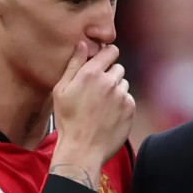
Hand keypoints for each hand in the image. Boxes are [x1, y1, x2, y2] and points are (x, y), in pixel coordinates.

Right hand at [51, 42, 134, 188]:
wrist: (82, 149)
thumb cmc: (68, 120)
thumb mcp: (61, 91)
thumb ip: (74, 65)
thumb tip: (83, 44)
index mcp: (91, 73)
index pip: (110, 51)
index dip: (108, 54)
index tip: (104, 61)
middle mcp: (109, 81)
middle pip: (118, 68)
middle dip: (109, 75)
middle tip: (97, 91)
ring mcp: (122, 95)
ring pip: (123, 84)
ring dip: (116, 90)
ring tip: (102, 106)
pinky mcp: (130, 108)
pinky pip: (128, 99)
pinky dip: (121, 104)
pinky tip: (109, 115)